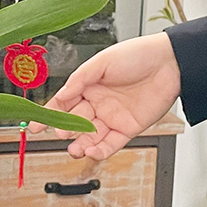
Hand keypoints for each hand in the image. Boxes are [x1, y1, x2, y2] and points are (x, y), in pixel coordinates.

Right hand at [40, 33, 180, 159]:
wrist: (170, 63)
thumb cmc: (138, 55)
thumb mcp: (102, 62)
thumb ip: (80, 79)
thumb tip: (60, 95)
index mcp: (89, 85)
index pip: (63, 103)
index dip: (49, 115)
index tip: (35, 126)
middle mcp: (98, 103)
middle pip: (75, 122)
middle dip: (65, 131)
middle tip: (60, 134)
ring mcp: (113, 117)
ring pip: (91, 137)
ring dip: (81, 145)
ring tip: (74, 149)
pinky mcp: (129, 128)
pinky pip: (111, 143)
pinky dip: (100, 150)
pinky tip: (92, 151)